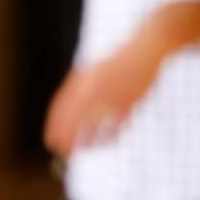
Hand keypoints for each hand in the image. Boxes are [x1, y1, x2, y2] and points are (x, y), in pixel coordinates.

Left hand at [43, 43, 161, 158]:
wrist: (147, 49)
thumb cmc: (118, 59)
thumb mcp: (93, 69)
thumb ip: (78, 86)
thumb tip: (62, 108)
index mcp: (84, 81)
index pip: (62, 109)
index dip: (55, 127)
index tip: (51, 140)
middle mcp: (97, 90)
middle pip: (76, 122)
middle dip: (68, 140)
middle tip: (63, 150)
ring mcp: (114, 98)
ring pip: (96, 129)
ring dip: (88, 143)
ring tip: (84, 149)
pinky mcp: (131, 105)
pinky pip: (116, 128)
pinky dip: (109, 138)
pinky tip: (105, 143)